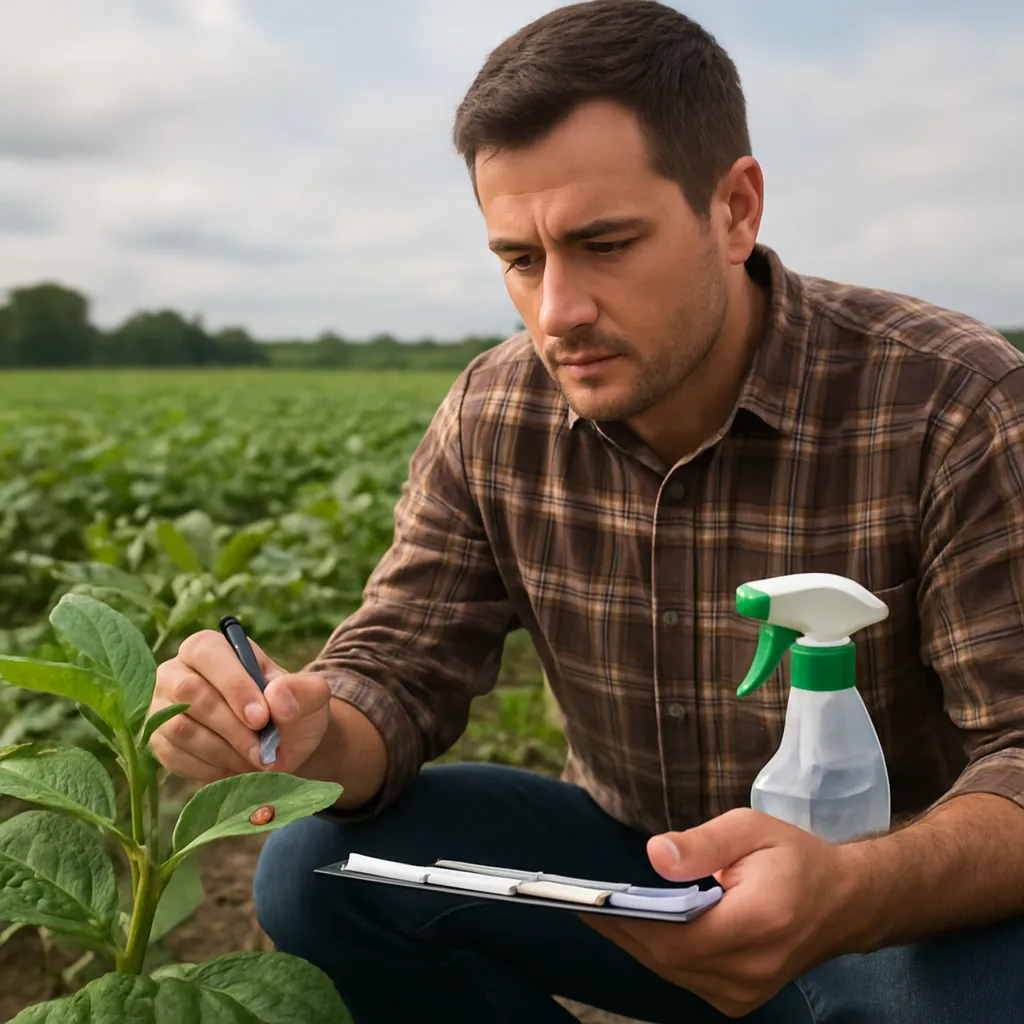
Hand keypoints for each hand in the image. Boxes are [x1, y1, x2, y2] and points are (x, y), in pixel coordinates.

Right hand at [150, 629, 331, 783]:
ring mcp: (161, 707)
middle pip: (189, 693)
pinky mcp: (158, 741)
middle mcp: (175, 671)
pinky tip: (235, 769)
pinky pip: (175, 756)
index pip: (209, 654)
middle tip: (262, 752)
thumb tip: (277, 697)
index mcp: (209, 647)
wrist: (280, 744)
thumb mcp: (309, 696)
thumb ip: (301, 691)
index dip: (234, 685)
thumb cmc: (291, 709)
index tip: (261, 718)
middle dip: (230, 726)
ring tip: (256, 761)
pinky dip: (210, 768)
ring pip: (181, 728)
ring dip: (223, 751)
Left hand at [582, 808, 862, 1017]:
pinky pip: (685, 976)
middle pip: (668, 958)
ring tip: (601, 909)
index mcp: (760, 923)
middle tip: (583, 900)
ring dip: (637, 941)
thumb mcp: (751, 828)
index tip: (591, 901)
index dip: (629, 922)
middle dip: (622, 929)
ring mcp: (747, 992)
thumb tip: (654, 854)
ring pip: (672, 971)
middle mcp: (753, 969)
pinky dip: (660, 951)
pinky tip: (640, 925)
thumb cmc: (795, 857)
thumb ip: (702, 843)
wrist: (845, 903)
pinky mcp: (740, 999)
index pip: (679, 936)